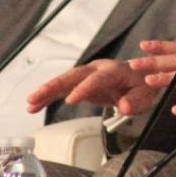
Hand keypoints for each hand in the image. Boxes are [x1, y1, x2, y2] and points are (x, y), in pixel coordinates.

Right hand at [26, 59, 157, 116]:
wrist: (141, 78)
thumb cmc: (144, 86)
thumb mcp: (146, 95)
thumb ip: (136, 101)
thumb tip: (124, 107)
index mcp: (113, 70)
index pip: (96, 79)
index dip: (83, 89)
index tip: (71, 100)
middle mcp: (97, 69)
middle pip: (73, 76)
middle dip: (53, 85)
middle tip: (36, 96)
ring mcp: (87, 75)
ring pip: (64, 81)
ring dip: (46, 91)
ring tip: (30, 104)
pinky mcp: (81, 83)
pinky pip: (62, 89)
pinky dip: (49, 97)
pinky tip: (35, 107)